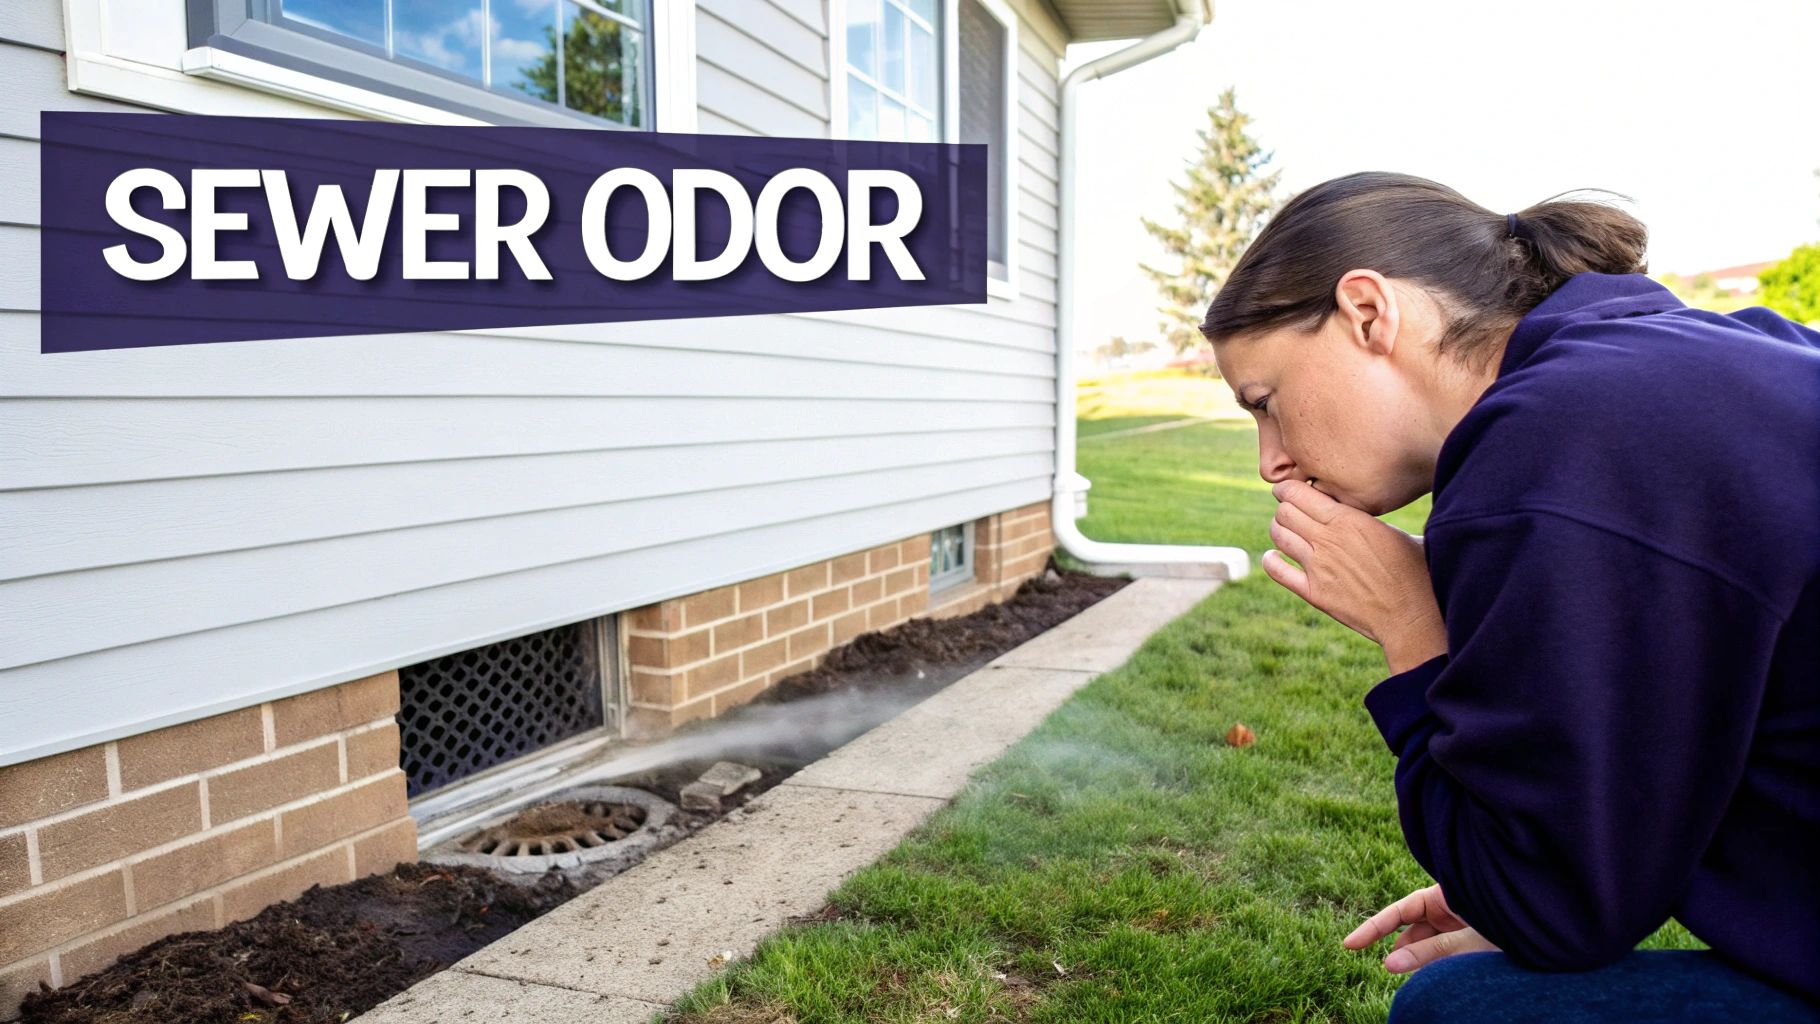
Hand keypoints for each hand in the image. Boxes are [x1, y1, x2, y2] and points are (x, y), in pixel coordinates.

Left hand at [1264, 480, 1444, 670]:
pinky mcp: (1314, 593)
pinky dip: (1270, 561)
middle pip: (1285, 512)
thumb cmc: (1415, 571)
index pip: (1299, 494)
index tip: (1287, 490)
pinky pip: (1277, 571)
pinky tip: (1273, 557)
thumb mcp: (1396, 532)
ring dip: (1277, 530)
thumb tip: (1365, 509)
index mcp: (1348, 519)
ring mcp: (1318, 566)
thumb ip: (1370, 520)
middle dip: (1282, 508)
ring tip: (1282, 529)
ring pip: (1279, 536)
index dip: (1287, 490)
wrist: (1413, 614)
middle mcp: (1328, 539)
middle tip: (1286, 510)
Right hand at [1343, 884, 1500, 973]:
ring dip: (1422, 959)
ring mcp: (1460, 919)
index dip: (1372, 928)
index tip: (1347, 946)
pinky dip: (1437, 963)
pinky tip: (1439, 975)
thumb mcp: (1466, 943)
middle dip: (1402, 949)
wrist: (1554, 934)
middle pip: (1411, 927)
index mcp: (1445, 894)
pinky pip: (1443, 948)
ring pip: (1427, 941)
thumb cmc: (1513, 927)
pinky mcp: (1470, 935)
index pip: (1398, 911)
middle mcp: (1449, 904)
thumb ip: (1426, 954)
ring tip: (1427, 977)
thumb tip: (1386, 965)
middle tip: (1390, 971)